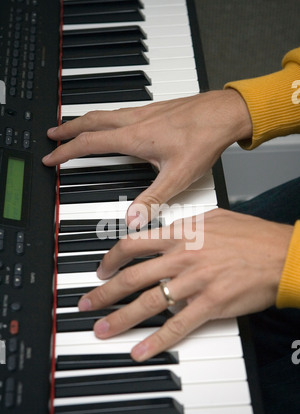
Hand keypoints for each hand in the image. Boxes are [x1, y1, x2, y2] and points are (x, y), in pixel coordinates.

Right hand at [43, 90, 251, 225]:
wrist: (224, 114)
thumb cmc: (204, 139)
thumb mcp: (177, 176)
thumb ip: (153, 199)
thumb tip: (132, 219)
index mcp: (134, 137)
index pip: (90, 143)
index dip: (66, 151)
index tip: (52, 157)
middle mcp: (134, 121)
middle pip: (90, 121)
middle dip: (67, 129)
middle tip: (52, 134)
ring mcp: (144, 113)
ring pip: (104, 114)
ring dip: (84, 121)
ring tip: (73, 128)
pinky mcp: (154, 110)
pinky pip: (119, 111)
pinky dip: (104, 118)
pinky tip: (111, 124)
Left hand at [77, 209, 292, 361]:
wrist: (281, 254)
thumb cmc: (252, 236)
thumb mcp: (214, 218)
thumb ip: (186, 226)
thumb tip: (168, 231)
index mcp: (181, 234)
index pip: (133, 245)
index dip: (111, 259)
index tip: (101, 270)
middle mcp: (182, 256)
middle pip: (132, 276)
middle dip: (104, 293)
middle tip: (87, 305)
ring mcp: (195, 281)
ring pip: (148, 302)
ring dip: (120, 318)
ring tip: (102, 330)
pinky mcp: (210, 304)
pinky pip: (177, 326)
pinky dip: (156, 341)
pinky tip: (140, 351)